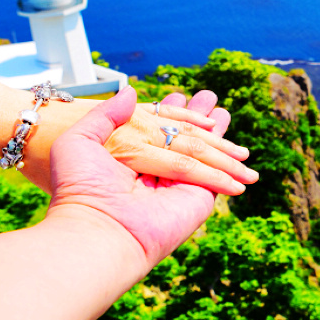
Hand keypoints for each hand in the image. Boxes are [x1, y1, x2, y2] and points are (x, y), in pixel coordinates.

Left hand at [25, 90, 256, 195]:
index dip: (169, 111)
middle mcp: (153, 167)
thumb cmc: (80, 190)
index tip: (179, 97)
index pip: (155, 127)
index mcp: (128, 154)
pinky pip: (216, 175)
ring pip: (203, 151)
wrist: (98, 227)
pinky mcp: (197, 197)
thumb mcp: (78, 143)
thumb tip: (130, 92)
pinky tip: (241, 153)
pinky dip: (229, 163)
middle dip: (197, 117)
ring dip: (217, 135)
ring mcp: (176, 183)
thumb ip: (104, 115)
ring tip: (225, 113)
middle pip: (182, 135)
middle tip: (210, 96)